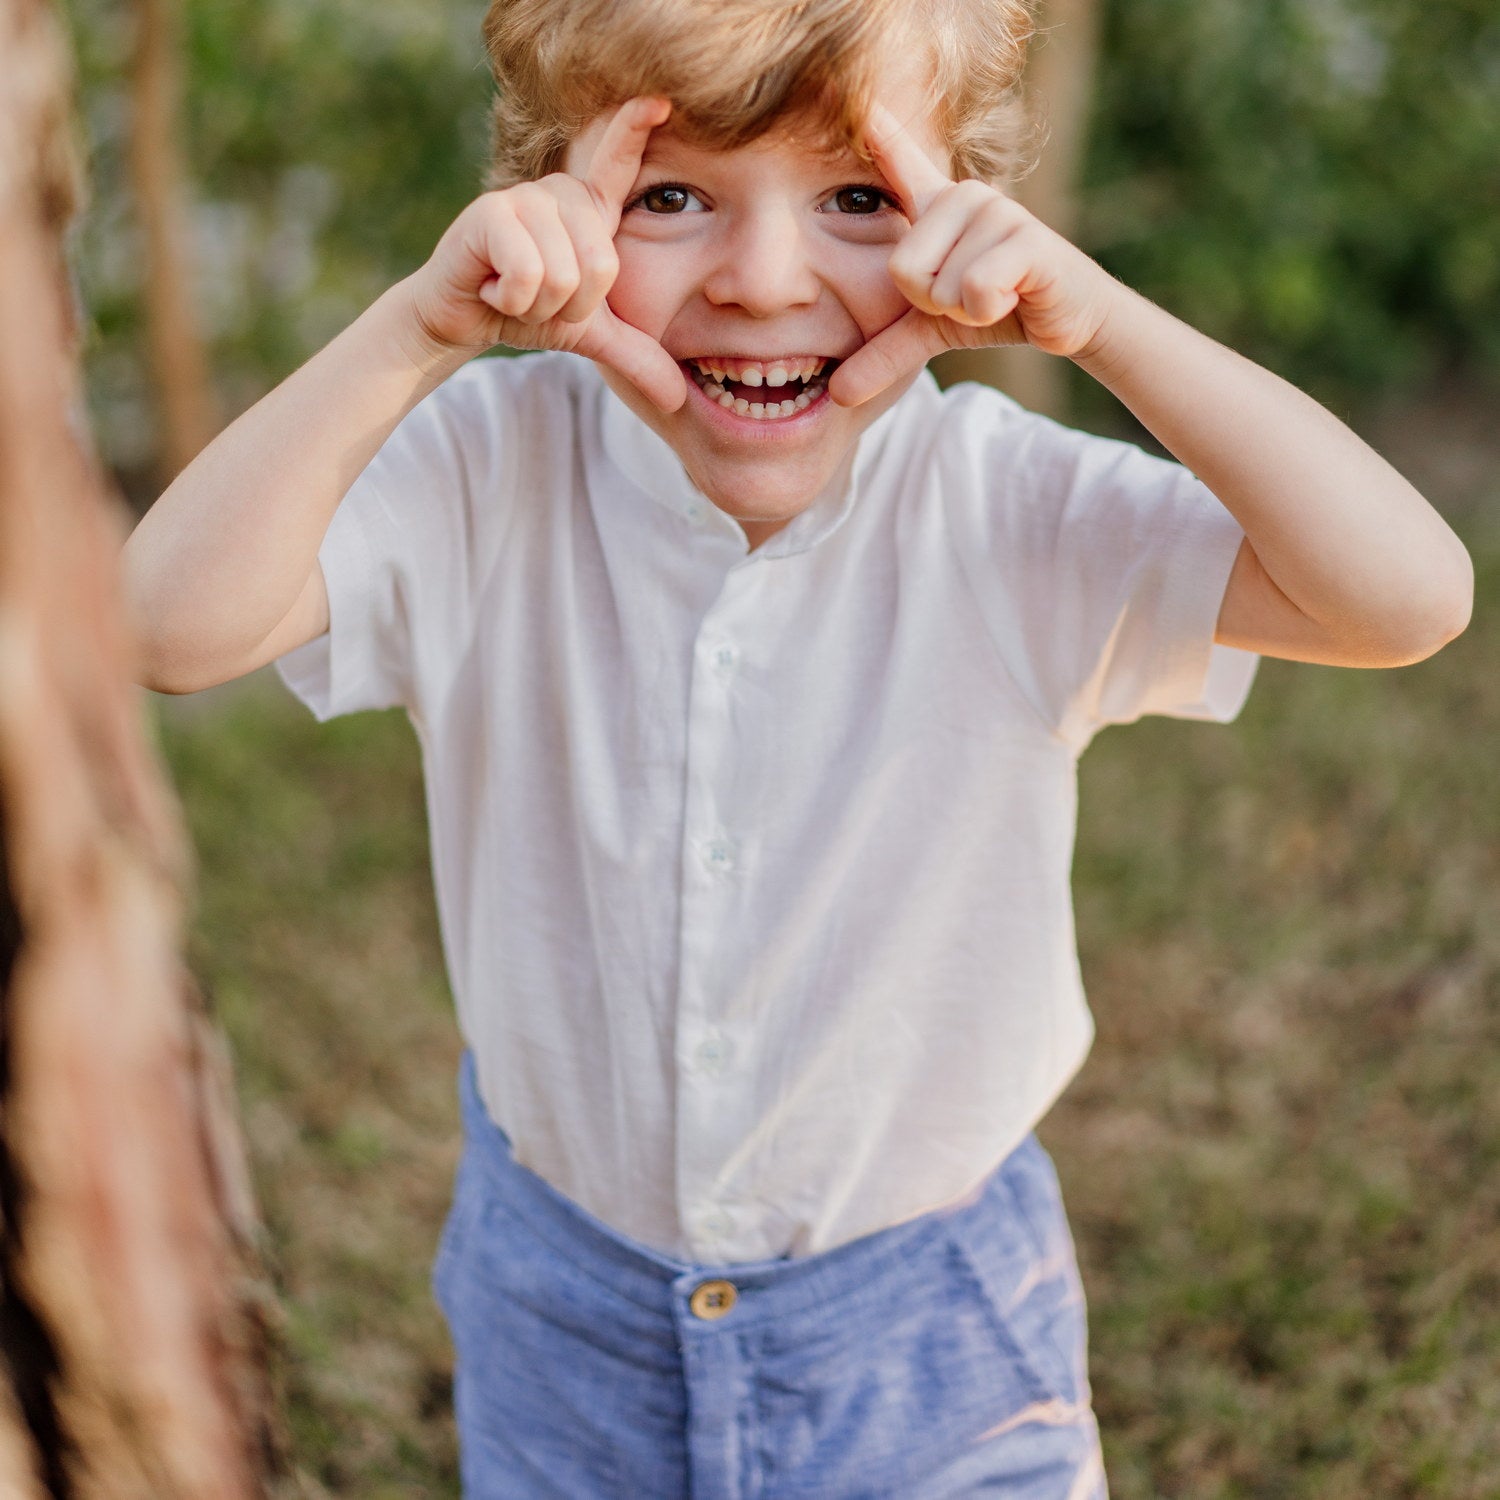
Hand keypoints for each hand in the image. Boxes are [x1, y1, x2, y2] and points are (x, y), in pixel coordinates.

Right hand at [402, 96, 686, 412]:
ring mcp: (522, 197)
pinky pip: (530, 275)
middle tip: (540, 297)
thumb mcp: (589, 335)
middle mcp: (558, 192)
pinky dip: (513, 301)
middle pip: (602, 267)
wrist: (462, 320)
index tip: (660, 100)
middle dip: (573, 307)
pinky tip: (493, 287)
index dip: (635, 131)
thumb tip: (677, 401)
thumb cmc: (526, 312)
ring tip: (515, 290)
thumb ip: (635, 356)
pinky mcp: (489, 214)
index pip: (618, 164)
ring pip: (564, 276)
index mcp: (588, 210)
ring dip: (539, 307)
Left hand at [829, 103, 1120, 407]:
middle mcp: (964, 196)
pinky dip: (989, 311)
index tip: (861, 101)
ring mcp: (996, 210)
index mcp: (937, 209)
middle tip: (968, 296)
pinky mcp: (1024, 237)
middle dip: (931, 305)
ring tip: (995, 294)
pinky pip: (973, 290)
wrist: (1070, 319)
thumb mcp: (931, 331)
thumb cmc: (998, 309)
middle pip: (901, 269)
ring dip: (964, 311)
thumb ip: (882, 354)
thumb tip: (835, 395)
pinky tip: (1015, 297)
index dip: (880, 133)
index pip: (900, 161)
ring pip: (938, 286)